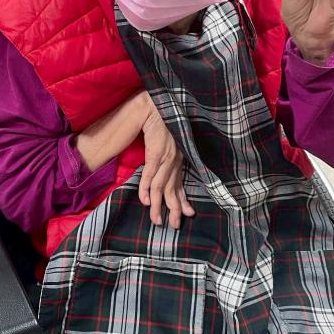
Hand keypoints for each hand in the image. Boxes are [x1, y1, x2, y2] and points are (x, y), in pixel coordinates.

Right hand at [138, 94, 194, 228]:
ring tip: (157, 220)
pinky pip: (151, 174)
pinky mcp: (156, 153)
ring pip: (162, 187)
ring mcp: (165, 158)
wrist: (157, 106)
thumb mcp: (169, 142)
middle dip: (173, 209)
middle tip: (172, 226)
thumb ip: (167, 157)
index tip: (187, 214)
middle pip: (173, 190)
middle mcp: (174, 161)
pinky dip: (147, 188)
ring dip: (159, 205)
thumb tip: (164, 170)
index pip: (181, 184)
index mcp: (178, 159)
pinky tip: (146, 200)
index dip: (183, 200)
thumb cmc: (163, 122)